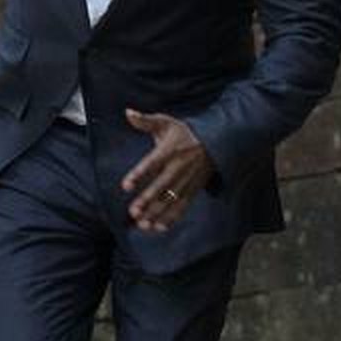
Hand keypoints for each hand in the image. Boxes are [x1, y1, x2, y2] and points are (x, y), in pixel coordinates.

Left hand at [121, 109, 212, 233]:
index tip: (125, 186)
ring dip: (157, 213)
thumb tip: (128, 112)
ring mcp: (186, 181)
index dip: (138, 174)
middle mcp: (178, 167)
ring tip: (142, 224)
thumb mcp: (167, 122)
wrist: (215, 142)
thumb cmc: (185, 132)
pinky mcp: (192, 190)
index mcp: (169, 150)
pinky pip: (182, 207)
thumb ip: (146, 120)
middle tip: (133, 211)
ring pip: (171, 200)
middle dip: (148, 200)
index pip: (151, 163)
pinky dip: (171, 218)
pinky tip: (158, 228)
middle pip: (161, 186)